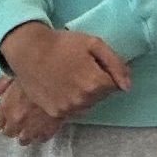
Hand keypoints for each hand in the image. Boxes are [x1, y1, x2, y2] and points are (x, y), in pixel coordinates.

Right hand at [0, 23, 130, 118]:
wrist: (29, 51)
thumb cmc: (63, 44)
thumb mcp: (94, 44)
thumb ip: (116, 65)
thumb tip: (127, 87)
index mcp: (95, 83)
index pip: (114, 86)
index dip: (104, 73)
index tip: (91, 64)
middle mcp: (83, 100)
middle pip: (100, 97)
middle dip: (95, 85)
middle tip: (78, 69)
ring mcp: (67, 109)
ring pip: (86, 105)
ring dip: (82, 95)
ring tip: (68, 78)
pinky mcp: (54, 113)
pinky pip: (71, 111)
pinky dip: (69, 101)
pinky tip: (60, 87)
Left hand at [0, 77, 64, 145]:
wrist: (64, 77)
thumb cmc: (38, 71)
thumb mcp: (15, 73)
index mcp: (6, 107)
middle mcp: (18, 121)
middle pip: (8, 133)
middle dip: (10, 127)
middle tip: (16, 119)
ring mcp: (34, 127)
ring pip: (24, 139)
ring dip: (24, 133)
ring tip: (29, 126)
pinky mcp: (50, 129)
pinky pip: (41, 139)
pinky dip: (40, 134)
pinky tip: (42, 127)